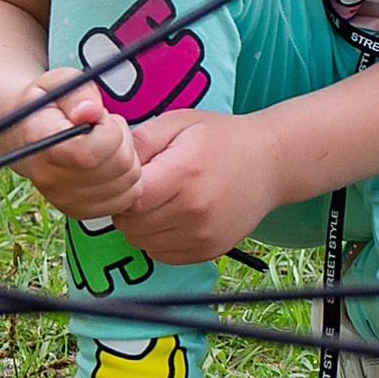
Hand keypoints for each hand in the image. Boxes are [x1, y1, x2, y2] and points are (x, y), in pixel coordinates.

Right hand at [7, 72, 141, 218]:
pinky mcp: (81, 212)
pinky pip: (129, 197)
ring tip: (102, 143)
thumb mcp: (58, 83)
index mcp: (40, 142)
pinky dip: (127, 178)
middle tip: (101, 127)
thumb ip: (77, 92)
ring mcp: (65, 200)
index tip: (97, 115)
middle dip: (121, 140)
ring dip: (126, 158)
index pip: (90, 152)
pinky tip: (107, 163)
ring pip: (130, 182)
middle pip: (118, 166)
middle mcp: (49, 178)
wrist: (26, 134)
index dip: (108, 129)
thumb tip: (91, 111)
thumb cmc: (47, 104)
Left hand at [109, 106, 286, 264]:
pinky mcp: (209, 251)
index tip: (129, 177)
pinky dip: (157, 239)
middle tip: (144, 187)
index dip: (120, 189)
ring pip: (142, 242)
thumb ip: (141, 139)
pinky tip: (172, 216)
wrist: (271, 163)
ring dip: (141, 225)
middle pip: (131, 224)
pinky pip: (161, 254)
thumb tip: (107, 157)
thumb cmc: (222, 138)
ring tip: (160, 200)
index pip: (128, 199)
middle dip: (127, 207)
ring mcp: (202, 236)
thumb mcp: (179, 123)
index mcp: (184, 174)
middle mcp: (193, 211)